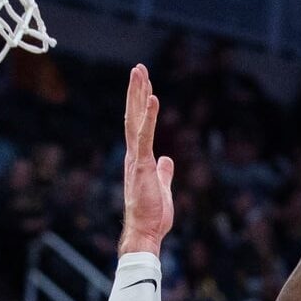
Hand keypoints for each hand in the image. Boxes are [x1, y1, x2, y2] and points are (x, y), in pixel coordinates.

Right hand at [118, 64, 174, 255]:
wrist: (144, 232)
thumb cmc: (152, 215)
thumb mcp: (162, 187)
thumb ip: (164, 172)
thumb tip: (167, 160)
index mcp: (139, 159)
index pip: (138, 125)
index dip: (141, 104)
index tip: (144, 84)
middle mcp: (133, 155)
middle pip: (134, 116)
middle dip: (136, 91)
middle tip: (138, 68)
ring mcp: (136, 159)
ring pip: (135, 120)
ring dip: (137, 94)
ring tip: (139, 72)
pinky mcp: (142, 165)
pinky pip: (145, 136)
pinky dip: (149, 116)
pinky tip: (152, 97)